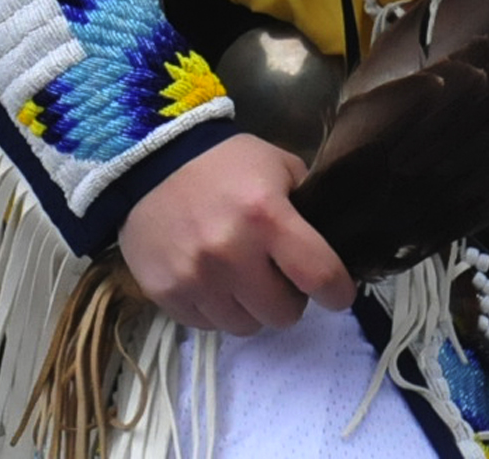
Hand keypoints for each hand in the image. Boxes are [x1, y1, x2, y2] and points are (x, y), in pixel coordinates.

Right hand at [118, 134, 354, 334]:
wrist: (149, 161)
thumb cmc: (223, 163)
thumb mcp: (278, 166)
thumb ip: (308, 204)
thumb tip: (332, 246)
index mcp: (267, 216)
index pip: (321, 276)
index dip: (338, 291)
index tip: (337, 291)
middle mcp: (231, 253)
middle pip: (284, 314)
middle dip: (288, 298)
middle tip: (276, 275)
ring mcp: (195, 277)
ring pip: (246, 327)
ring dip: (250, 307)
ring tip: (240, 276)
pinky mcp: (167, 294)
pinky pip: (208, 325)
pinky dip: (216, 309)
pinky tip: (210, 278)